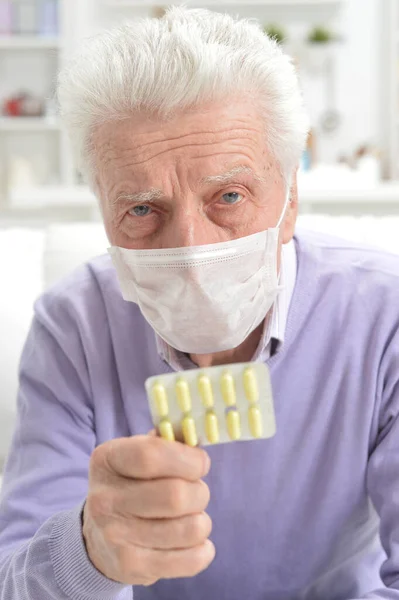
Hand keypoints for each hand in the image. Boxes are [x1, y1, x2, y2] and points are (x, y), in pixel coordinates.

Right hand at [82, 434, 213, 585]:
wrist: (98, 536)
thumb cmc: (130, 484)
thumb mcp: (136, 454)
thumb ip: (166, 441)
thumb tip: (195, 435)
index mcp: (107, 460)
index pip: (151, 455)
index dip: (187, 459)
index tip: (200, 463)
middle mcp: (105, 498)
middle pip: (176, 495)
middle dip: (200, 492)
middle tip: (196, 492)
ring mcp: (115, 535)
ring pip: (189, 528)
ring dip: (202, 521)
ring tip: (192, 517)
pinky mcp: (130, 566)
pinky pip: (190, 560)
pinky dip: (203, 550)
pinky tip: (194, 542)